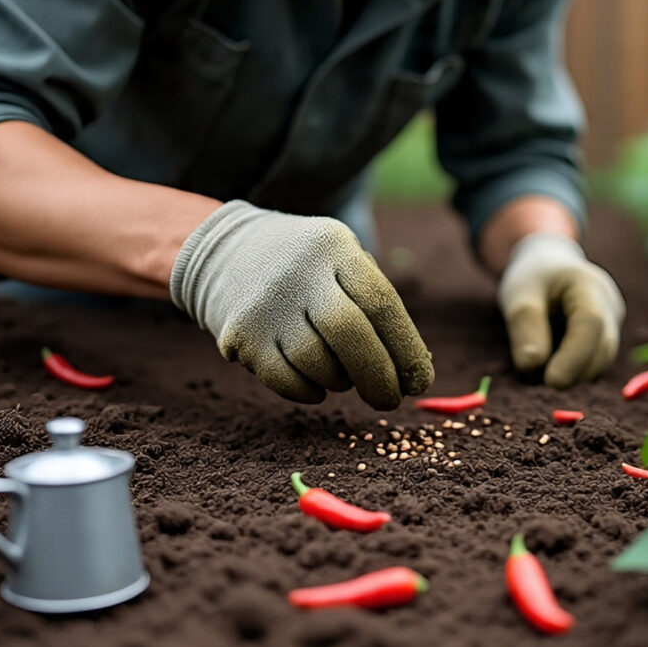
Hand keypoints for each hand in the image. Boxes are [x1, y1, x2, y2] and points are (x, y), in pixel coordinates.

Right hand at [170, 200, 433, 408]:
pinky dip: (309, 390)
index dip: (407, 348)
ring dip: (340, 380)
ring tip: (342, 375)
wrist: (227, 253)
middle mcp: (299, 271)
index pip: (381, 302)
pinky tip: (316, 384)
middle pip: (349, 332)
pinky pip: (285, 380)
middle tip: (389, 400)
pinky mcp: (240, 334)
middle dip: (378, 375)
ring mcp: (266, 303)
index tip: (420, 382)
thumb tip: (413, 371)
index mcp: (335, 247)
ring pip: (316, 361)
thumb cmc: (309, 269)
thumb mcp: (342, 261)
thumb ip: (375, 306)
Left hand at [496, 232, 625, 387]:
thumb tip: (530, 366)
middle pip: (602, 346)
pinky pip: (596, 363)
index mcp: (588, 284)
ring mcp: (613, 323)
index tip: (552, 382)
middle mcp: (609, 305)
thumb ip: (525, 327)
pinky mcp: (607, 339)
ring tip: (543, 372)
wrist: (549, 268)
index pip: (590, 323)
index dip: (574, 356)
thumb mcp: (519, 294)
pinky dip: (577, 372)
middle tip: (542, 383)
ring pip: (601, 360)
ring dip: (575, 374)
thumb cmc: (533, 279)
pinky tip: (556, 368)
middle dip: (574, 371)